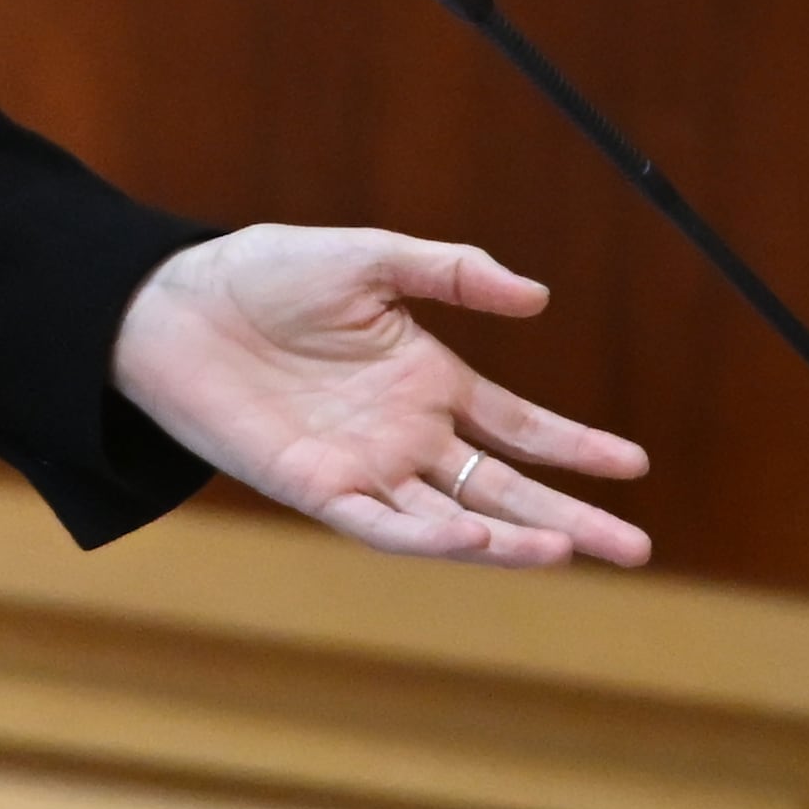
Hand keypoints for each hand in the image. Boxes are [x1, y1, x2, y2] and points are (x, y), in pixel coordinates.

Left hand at [109, 226, 650, 566]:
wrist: (170, 303)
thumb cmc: (265, 274)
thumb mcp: (371, 259)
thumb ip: (453, 273)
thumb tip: (539, 296)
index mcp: (429, 382)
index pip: (521, 427)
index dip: (577, 447)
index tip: (637, 466)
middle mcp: (406, 435)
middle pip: (505, 487)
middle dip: (571, 517)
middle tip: (636, 549)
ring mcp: (364, 466)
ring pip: (453, 518)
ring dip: (511, 537)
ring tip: (570, 549)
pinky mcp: (314, 487)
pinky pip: (382, 524)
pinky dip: (430, 536)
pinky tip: (477, 537)